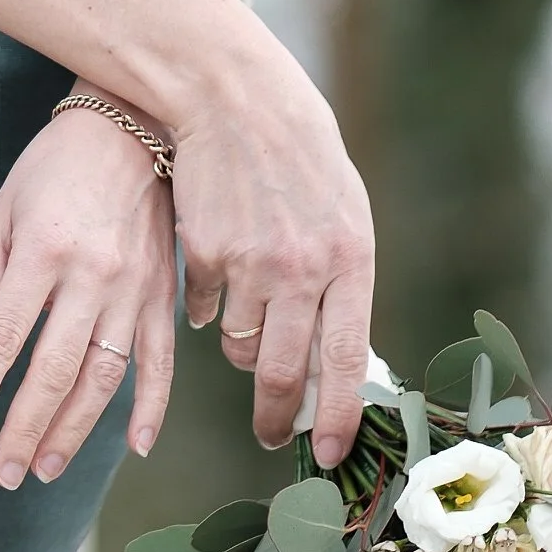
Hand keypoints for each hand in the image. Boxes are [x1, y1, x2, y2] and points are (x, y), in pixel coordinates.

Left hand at [0, 108, 178, 486]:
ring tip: (47, 467)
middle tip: (3, 474)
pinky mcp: (164, 294)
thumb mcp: (2, 217)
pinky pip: (160, 361)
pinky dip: (151, 407)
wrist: (132, 127)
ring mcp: (133, 289)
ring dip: (75, 429)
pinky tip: (134, 446)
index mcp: (41, 252)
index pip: (4, 338)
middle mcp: (90, 276)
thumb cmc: (54, 169)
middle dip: (25, 429)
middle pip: (53, 370)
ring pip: (104, 377)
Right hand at [170, 48, 373, 464]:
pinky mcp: (204, 253)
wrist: (235, 97)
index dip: (335, 416)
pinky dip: (205, 305)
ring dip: (238, 345)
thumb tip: (331, 358)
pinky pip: (201, 307)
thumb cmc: (300, 156)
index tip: (327, 455)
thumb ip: (342, 281)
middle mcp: (302, 270)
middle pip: (280, 371)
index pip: (343, 362)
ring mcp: (249, 264)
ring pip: (236, 342)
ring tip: (243, 315)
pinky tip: (215, 272)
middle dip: (273, 415)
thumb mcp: (343, 214)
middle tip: (269, 435)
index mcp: (349, 261)